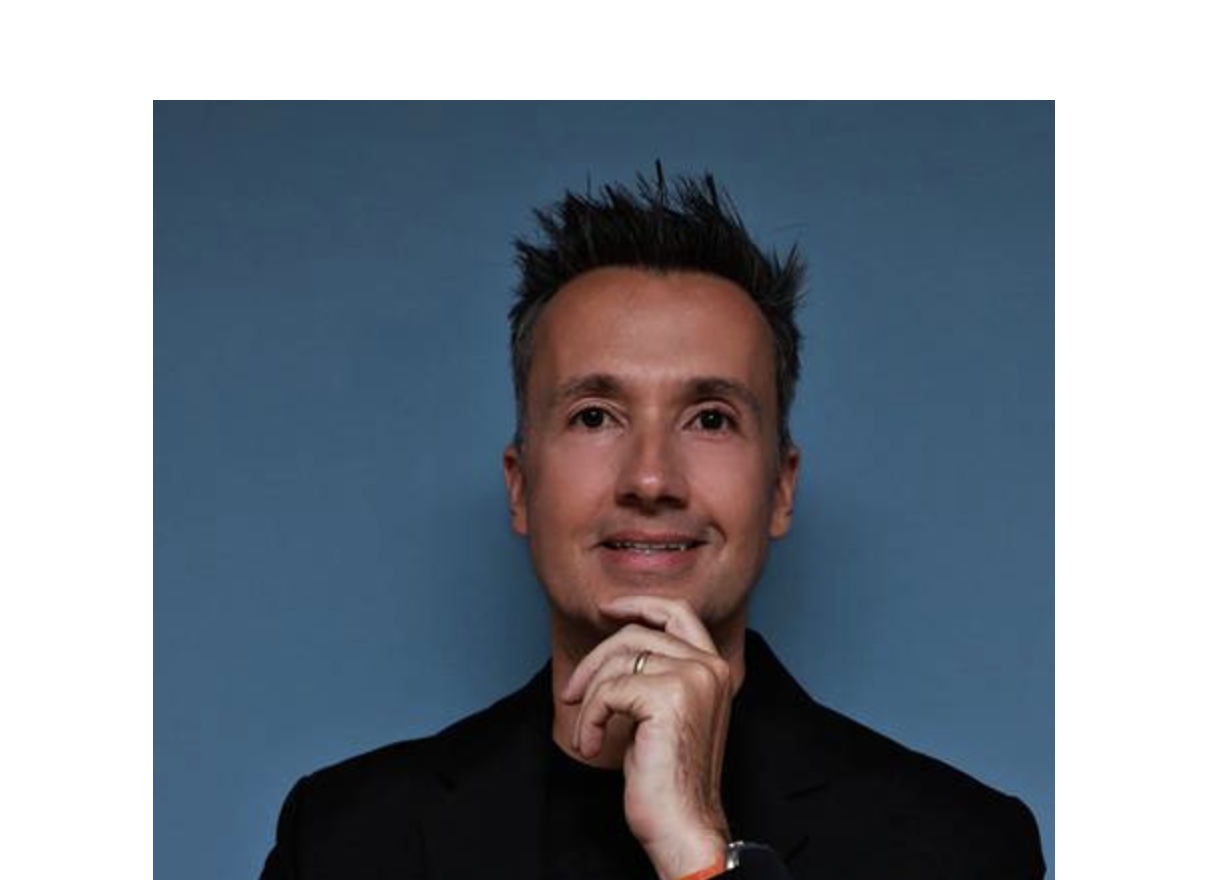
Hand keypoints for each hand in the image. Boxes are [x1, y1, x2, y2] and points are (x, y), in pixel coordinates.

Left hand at [561, 596, 733, 879]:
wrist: (683, 824)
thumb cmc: (668, 778)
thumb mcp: (664, 714)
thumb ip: (655, 674)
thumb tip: (614, 646)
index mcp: (714, 668)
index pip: (677, 612)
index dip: (639, 603)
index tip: (606, 609)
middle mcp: (709, 667)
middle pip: (635, 634)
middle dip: (594, 661)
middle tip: (572, 694)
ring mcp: (691, 678)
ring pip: (616, 661)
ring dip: (589, 699)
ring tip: (585, 733)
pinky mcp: (667, 696)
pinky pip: (608, 691)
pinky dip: (589, 719)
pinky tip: (591, 745)